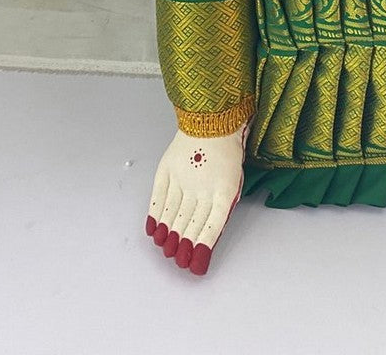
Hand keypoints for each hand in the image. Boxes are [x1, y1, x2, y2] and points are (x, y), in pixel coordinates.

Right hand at [145, 124, 245, 275]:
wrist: (212, 120)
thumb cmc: (227, 152)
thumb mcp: (233, 180)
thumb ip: (221, 207)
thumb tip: (206, 236)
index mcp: (224, 191)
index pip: (211, 227)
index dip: (201, 248)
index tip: (195, 265)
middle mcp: (202, 187)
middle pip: (190, 224)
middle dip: (183, 246)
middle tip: (177, 261)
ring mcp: (182, 179)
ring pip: (173, 215)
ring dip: (168, 235)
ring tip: (165, 249)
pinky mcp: (167, 170)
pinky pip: (159, 198)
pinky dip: (155, 216)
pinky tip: (153, 230)